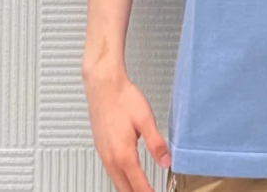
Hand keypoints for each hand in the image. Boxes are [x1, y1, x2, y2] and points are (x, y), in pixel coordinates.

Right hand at [83, 66, 170, 191]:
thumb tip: (166, 162)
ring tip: (140, 190)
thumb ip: (156, 143)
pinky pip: (110, 170)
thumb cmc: (123, 98)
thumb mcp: (145, 119)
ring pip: (115, 180)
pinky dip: (119, 178)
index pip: (137, 184)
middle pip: (123, 188)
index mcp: (123, 154)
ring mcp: (103, 153)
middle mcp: (110, 157)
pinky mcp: (100, 146)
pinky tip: (126, 174)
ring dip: (127, 188)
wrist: (103, 85)